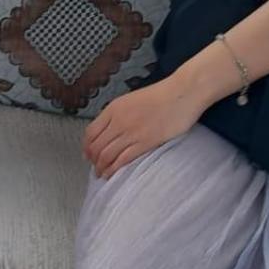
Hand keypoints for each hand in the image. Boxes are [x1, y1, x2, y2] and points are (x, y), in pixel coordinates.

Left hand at [83, 74, 204, 179]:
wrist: (181, 93)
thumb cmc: (161, 95)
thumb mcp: (132, 99)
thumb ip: (119, 113)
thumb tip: (110, 129)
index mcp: (113, 108)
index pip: (90, 132)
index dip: (86, 146)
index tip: (87, 154)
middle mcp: (118, 121)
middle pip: (96, 146)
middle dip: (93, 160)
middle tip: (95, 167)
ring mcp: (131, 132)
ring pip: (107, 155)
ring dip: (101, 167)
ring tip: (102, 174)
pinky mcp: (145, 142)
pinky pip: (123, 159)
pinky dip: (114, 169)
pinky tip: (112, 174)